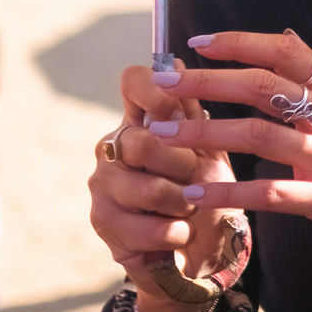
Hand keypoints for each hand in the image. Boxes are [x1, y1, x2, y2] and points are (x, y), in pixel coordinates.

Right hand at [89, 66, 239, 311]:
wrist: (196, 250)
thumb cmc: (203, 192)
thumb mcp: (208, 150)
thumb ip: (191, 114)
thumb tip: (177, 61)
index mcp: (140, 119)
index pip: (133, 82)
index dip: (157, 88)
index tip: (178, 108)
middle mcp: (113, 146)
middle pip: (143, 141)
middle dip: (183, 164)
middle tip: (197, 177)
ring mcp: (103, 184)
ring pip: (150, 188)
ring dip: (184, 203)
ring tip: (191, 207)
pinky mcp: (103, 222)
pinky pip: (151, 227)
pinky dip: (178, 232)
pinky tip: (180, 232)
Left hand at [137, 30, 311, 261]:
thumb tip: (283, 36)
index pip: (283, 52)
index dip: (237, 43)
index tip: (195, 42)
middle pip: (262, 88)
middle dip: (206, 84)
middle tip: (164, 85)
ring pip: (258, 136)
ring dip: (205, 134)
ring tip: (162, 136)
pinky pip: (271, 193)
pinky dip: (231, 191)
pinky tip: (197, 193)